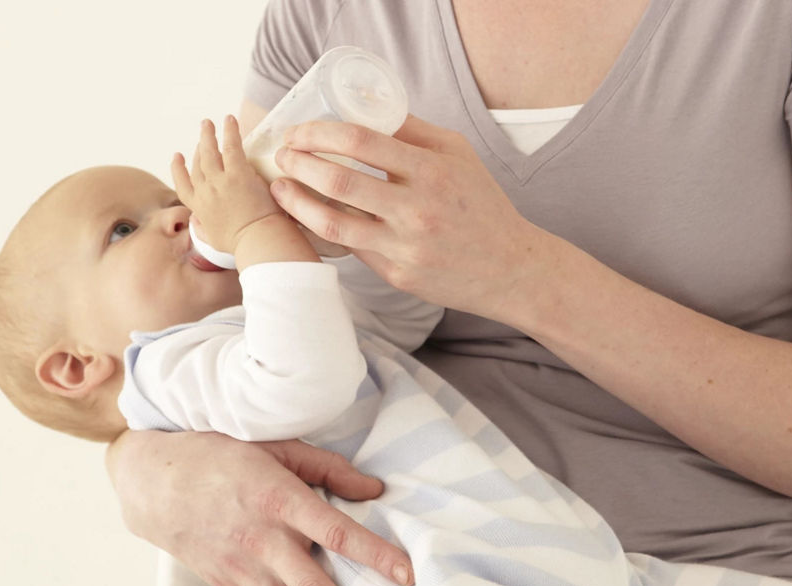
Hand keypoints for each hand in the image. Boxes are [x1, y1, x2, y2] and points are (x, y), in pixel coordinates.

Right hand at [106, 429, 414, 585]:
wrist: (156, 479)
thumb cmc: (223, 456)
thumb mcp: (276, 446)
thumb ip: (328, 468)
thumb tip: (375, 491)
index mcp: (281, 500)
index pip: (336, 531)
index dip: (373, 552)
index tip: (407, 574)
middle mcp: (263, 542)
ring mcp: (243, 571)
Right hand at [171, 116, 287, 253]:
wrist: (258, 241)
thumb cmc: (242, 245)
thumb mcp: (214, 241)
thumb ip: (203, 230)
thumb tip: (197, 223)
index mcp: (198, 209)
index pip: (182, 184)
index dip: (178, 169)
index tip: (178, 157)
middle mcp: (204, 192)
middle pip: (197, 164)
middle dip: (198, 147)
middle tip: (202, 133)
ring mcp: (220, 181)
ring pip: (209, 152)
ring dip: (208, 135)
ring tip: (209, 123)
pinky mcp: (238, 173)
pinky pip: (232, 146)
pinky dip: (230, 131)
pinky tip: (229, 120)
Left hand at [267, 115, 555, 318]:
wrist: (510, 268)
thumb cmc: (483, 206)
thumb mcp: (459, 155)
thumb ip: (413, 131)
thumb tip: (366, 105)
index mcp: (431, 171)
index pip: (360, 140)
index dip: (319, 132)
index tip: (299, 131)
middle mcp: (417, 210)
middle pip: (338, 178)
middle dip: (298, 163)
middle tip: (283, 155)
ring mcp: (405, 246)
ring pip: (332, 222)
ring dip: (297, 201)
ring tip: (281, 188)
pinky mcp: (398, 275)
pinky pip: (351, 248)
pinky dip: (324, 229)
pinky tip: (310, 216)